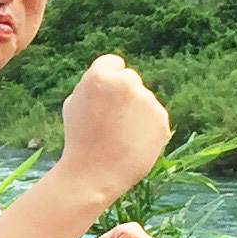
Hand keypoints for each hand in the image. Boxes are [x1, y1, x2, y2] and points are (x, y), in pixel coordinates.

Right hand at [52, 56, 171, 206]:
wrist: (93, 173)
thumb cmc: (79, 139)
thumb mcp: (74, 103)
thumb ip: (94, 85)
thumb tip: (112, 78)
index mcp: (101, 75)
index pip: (113, 64)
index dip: (107, 80)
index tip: (103, 97)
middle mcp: (127, 83)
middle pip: (130, 79)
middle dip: (123, 94)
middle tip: (110, 119)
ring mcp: (148, 101)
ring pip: (144, 100)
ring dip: (136, 112)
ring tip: (119, 136)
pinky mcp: (162, 120)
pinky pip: (154, 118)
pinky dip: (146, 128)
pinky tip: (132, 143)